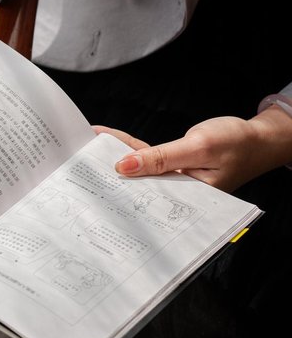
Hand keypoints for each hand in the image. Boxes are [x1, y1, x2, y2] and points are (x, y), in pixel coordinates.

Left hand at [95, 107, 291, 192]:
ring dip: (114, 158)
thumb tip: (123, 167)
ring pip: (138, 169)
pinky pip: (146, 158)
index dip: (116, 186)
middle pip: (135, 183)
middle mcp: (175, 193)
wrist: (259, 138)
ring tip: (86, 151)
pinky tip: (108, 141)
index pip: (142, 194)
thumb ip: (160, 158)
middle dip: (108, 175)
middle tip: (78, 166)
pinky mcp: (173, 166)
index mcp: (184, 198)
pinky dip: (129, 149)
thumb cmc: (237, 143)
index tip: (89, 179)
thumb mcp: (197, 148)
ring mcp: (173, 179)